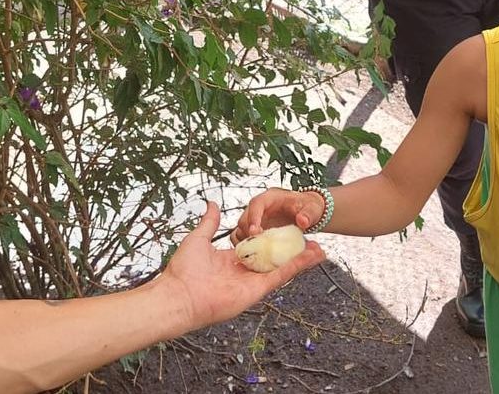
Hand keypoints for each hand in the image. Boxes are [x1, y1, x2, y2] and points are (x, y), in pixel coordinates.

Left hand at [161, 201, 324, 330]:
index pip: (257, 248)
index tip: (286, 229)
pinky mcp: (257, 290)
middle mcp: (244, 271)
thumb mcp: (199, 238)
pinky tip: (311, 256)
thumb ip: (210, 223)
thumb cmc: (183, 270)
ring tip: (319, 249)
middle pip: (274, 258)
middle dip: (292, 250)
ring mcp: (252, 282)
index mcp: (232, 259)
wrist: (178, 295)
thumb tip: (213, 204)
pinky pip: (280, 276)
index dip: (272, 240)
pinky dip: (297, 266)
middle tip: (309, 239)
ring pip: (282, 268)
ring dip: (301, 259)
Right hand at [230, 188, 325, 243]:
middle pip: (244, 218)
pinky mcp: (256, 230)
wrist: (307, 213)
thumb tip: (302, 221)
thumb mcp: (312, 209)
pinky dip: (246, 246)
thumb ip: (308, 214)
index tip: (255, 232)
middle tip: (256, 247)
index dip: (253, 217)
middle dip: (248, 233)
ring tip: (254, 252)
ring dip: (246, 241)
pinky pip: (244, 238)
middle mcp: (260, 208)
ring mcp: (256, 219)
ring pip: (241, 229)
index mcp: (270, 198)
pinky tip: (255, 255)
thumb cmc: (308, 207)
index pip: (256, 204)